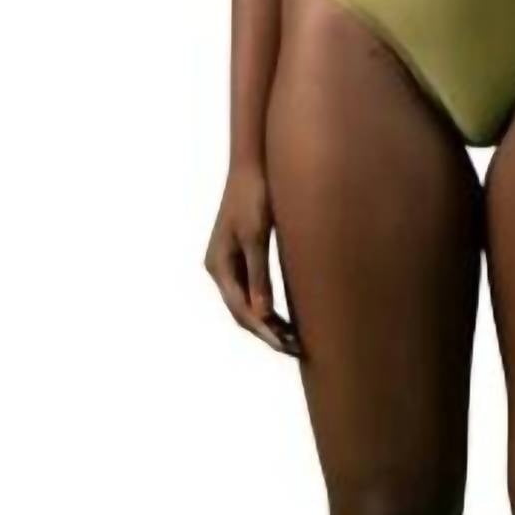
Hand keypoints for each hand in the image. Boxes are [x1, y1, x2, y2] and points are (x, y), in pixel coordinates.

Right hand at [204, 163, 299, 357]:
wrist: (252, 166)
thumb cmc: (254, 196)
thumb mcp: (256, 237)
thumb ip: (258, 275)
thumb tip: (262, 314)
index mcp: (218, 265)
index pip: (241, 310)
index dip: (264, 331)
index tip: (286, 345)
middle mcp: (219, 268)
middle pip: (242, 312)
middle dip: (268, 332)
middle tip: (296, 348)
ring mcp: (229, 264)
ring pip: (248, 305)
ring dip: (269, 323)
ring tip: (294, 340)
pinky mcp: (242, 257)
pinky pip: (253, 291)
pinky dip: (268, 308)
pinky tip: (287, 318)